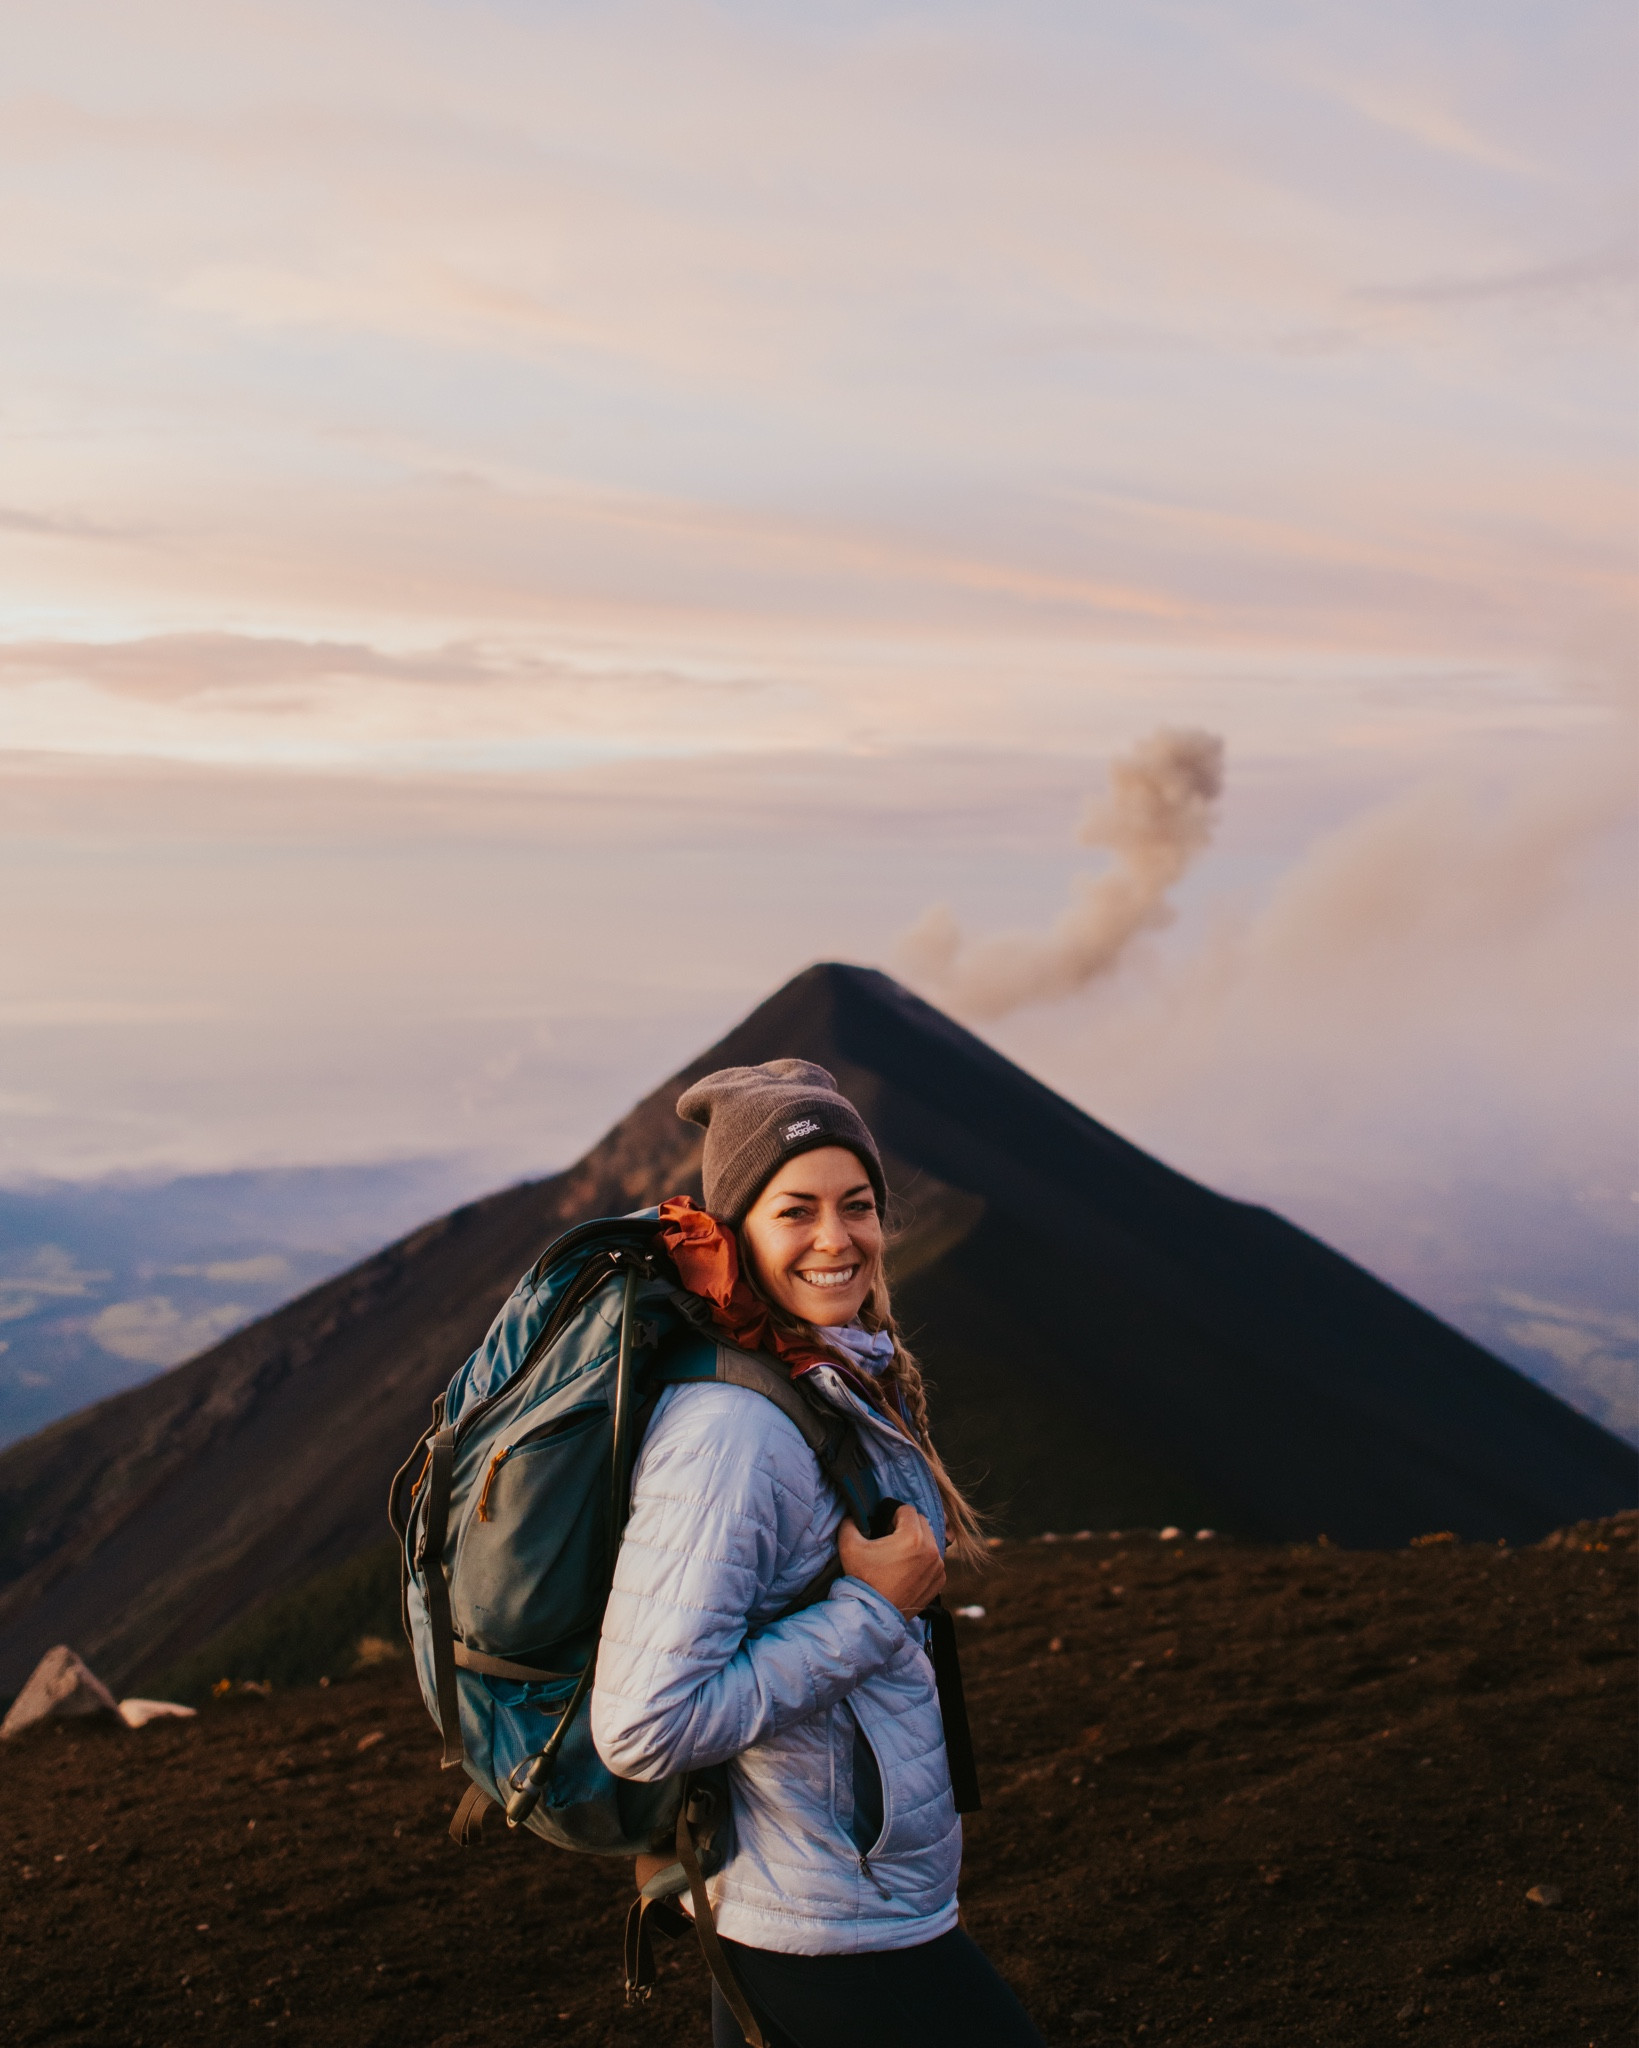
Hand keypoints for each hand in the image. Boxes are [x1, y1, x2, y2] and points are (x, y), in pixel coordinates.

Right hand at [837, 1503, 944, 1619]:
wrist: (873, 1614)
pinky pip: (934, 1560)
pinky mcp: (939, 1581)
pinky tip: (907, 1570)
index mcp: (912, 1537)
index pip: (907, 1510)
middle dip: (907, 1526)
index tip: (885, 1528)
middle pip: (922, 1523)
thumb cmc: (863, 1579)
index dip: (893, 1515)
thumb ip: (850, 1523)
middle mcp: (931, 1550)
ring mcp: (937, 1567)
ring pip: (930, 1541)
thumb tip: (854, 1516)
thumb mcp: (849, 1545)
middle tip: (891, 1540)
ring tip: (899, 1556)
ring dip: (917, 1543)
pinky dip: (923, 1560)